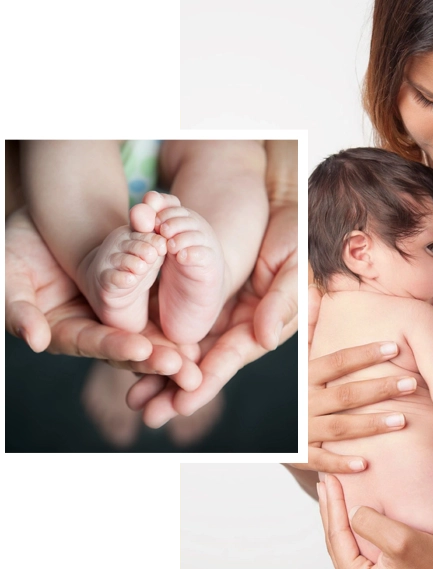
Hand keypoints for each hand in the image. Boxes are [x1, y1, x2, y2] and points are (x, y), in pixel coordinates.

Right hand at [5, 207, 187, 376]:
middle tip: (186, 370)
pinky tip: (198, 330)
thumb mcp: (9, 276)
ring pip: (150, 335)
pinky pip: (158, 308)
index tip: (142, 350)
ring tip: (197, 358)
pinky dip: (177, 319)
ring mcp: (118, 315)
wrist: (45, 224)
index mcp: (66, 331)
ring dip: (174, 348)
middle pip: (129, 348)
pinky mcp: (137, 295)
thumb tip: (36, 341)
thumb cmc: (14, 250)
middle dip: (157, 360)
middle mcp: (96, 329)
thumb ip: (18, 309)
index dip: (117, 347)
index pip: (94, 343)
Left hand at [127, 180, 298, 425]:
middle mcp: (237, 325)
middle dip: (176, 389)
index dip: (207, 382)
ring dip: (159, 370)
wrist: (277, 203)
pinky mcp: (199, 293)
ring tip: (133, 395)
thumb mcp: (295, 267)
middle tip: (147, 413)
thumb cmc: (296, 234)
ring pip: (184, 346)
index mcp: (262, 325)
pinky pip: (174, 318)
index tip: (181, 404)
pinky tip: (133, 351)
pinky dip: (156, 336)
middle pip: (203, 362)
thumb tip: (267, 340)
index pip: (231, 359)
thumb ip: (282, 302)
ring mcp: (217, 310)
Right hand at [290, 286, 416, 474]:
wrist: (255, 426)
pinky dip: (341, 464)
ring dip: (372, 425)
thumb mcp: (293, 365)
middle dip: (380, 388)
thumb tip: (317, 295)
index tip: (394, 347)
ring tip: (402, 420)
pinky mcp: (299, 455)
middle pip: (346, 394)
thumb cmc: (286, 391)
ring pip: (340, 427)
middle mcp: (304, 401)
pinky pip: (321, 461)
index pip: (338, 361)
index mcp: (304, 377)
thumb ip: (309, 337)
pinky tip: (366, 464)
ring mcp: (301, 429)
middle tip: (412, 384)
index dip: (366, 353)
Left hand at [319, 474, 432, 568]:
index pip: (337, 535)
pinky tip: (353, 509)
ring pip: (346, 540)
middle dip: (330, 508)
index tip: (329, 480)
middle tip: (325, 482)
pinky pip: (359, 543)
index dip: (333, 504)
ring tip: (334, 492)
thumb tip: (353, 510)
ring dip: (339, 514)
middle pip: (337, 538)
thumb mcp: (401, 542)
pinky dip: (353, 523)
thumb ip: (371, 525)